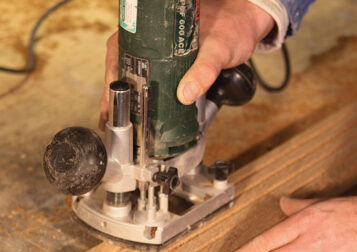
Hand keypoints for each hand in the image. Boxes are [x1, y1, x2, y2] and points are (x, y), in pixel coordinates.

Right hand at [99, 0, 273, 129]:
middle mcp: (147, 38)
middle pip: (120, 68)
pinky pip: (149, 77)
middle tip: (116, 122)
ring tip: (126, 123)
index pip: (117, 54)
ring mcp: (155, 50)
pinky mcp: (166, 61)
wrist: (245, 23)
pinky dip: (143, 94)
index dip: (112, 82)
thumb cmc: (231, 28)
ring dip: (129, 97)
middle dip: (117, 96)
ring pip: (133, 74)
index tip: (110, 105)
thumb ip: (204, 71)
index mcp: (149, 28)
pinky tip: (143, 111)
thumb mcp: (218, 49)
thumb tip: (185, 94)